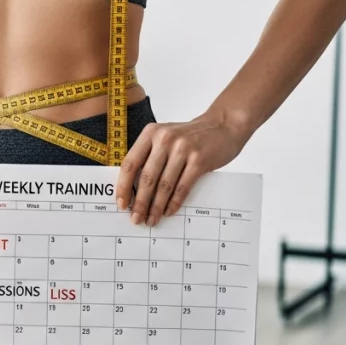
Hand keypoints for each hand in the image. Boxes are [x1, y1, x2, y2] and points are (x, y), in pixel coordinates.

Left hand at [115, 111, 250, 225]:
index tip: (121, 203)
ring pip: (164, 185)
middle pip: (146, 178)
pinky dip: (174, 202)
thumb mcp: (165, 136)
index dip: (124, 186)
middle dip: (140, 202)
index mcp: (151, 134)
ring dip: (156, 206)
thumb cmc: (190, 135)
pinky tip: (168, 211)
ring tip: (151, 219)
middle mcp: (165, 139)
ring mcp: (183, 149)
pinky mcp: (199, 160)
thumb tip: (133, 188)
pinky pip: (183, 187)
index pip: (130, 164)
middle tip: (136, 218)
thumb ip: (149, 155)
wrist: (224, 125)